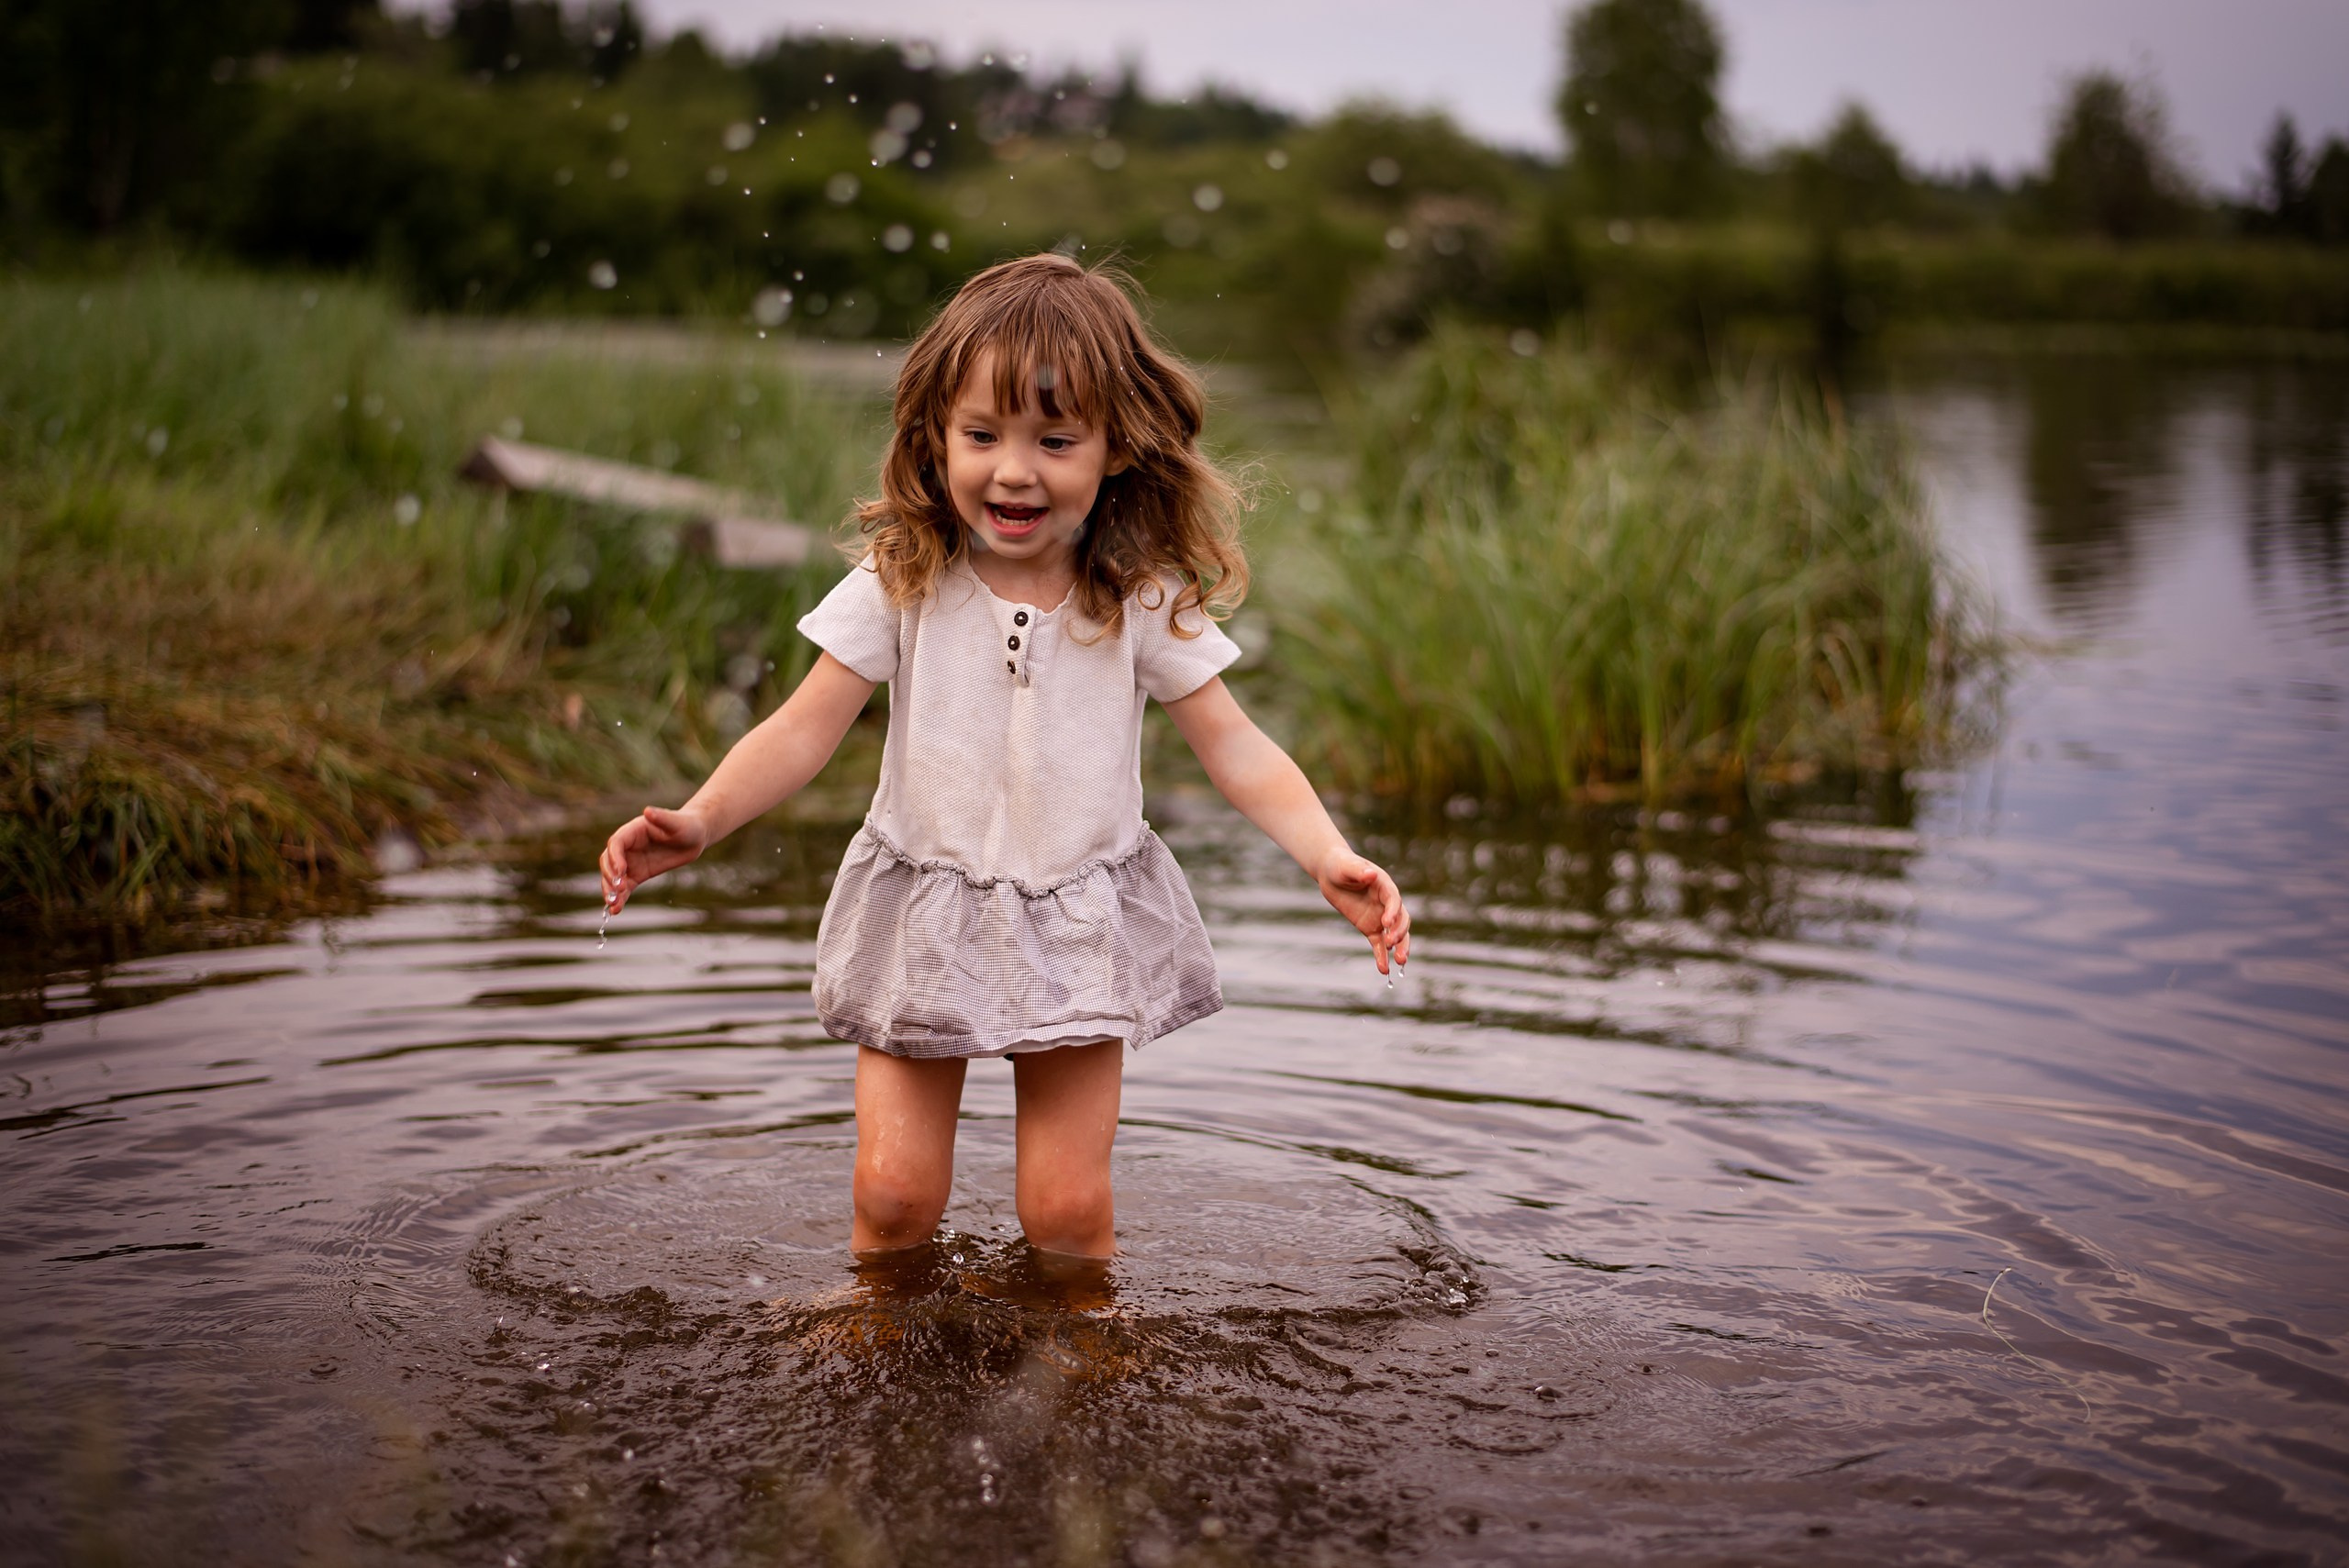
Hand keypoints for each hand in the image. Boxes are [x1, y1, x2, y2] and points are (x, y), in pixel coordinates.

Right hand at [597, 805, 709, 912]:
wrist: (694, 837)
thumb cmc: (686, 825)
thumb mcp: (677, 822)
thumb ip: (662, 817)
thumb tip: (648, 811)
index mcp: (632, 831)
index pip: (616, 843)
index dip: (615, 857)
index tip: (621, 871)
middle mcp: (627, 847)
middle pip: (608, 861)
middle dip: (609, 876)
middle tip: (618, 889)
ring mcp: (630, 862)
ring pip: (612, 877)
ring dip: (610, 890)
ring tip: (613, 904)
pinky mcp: (637, 875)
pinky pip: (624, 888)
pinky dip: (619, 899)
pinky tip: (616, 911)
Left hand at [1314, 850, 1411, 974]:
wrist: (1332, 873)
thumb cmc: (1341, 865)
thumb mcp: (1346, 866)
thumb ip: (1359, 870)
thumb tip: (1371, 874)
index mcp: (1385, 886)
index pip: (1394, 900)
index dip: (1393, 911)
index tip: (1385, 923)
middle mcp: (1387, 903)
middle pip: (1401, 920)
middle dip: (1399, 932)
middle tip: (1390, 943)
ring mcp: (1380, 917)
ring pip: (1396, 935)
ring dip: (1399, 947)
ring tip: (1399, 962)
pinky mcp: (1371, 928)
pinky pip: (1379, 944)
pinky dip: (1382, 957)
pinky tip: (1383, 970)